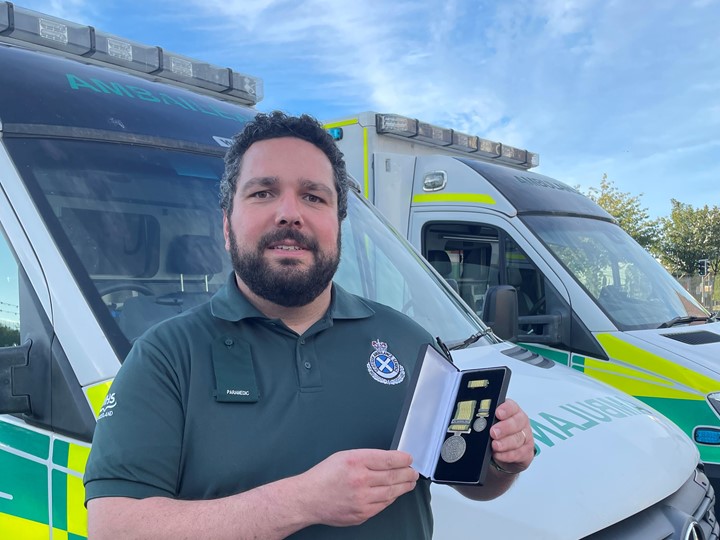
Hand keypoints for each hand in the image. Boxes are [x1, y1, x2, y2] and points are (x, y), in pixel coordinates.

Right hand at [300, 449, 418, 526]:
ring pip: (391, 492)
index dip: (402, 459)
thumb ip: (366, 457)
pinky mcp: (362, 513)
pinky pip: (383, 505)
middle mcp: (360, 480)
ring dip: (403, 487)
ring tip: (409, 482)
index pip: (387, 459)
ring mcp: (362, 499)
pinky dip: (391, 498)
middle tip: (413, 472)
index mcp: (355, 461)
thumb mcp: (344, 456)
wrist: (308, 499)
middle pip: (393, 476)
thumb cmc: (324, 476)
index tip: (409, 458)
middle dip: (407, 473)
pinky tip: (394, 493)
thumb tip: (388, 460)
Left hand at [489, 399, 533, 473]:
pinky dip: (507, 455)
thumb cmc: (497, 433)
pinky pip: (519, 453)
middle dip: (504, 428)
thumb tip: (475, 421)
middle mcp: (521, 422)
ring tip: (494, 446)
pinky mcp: (527, 451)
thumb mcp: (491, 423)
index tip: (497, 413)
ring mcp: (525, 436)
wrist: (505, 452)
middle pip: (516, 422)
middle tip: (493, 432)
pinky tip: (498, 455)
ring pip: (518, 439)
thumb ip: (485, 420)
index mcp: (512, 411)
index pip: (511, 406)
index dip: (505, 409)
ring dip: (505, 443)